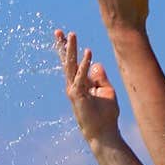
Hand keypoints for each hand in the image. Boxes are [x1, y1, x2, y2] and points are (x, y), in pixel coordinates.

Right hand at [55, 29, 120, 145]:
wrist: (103, 133)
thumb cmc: (105, 115)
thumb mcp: (106, 91)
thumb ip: (100, 77)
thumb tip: (96, 63)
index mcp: (80, 84)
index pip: (73, 64)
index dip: (70, 51)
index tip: (67, 36)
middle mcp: (74, 85)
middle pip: (67, 62)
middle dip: (63, 46)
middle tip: (58, 31)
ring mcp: (74, 90)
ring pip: (71, 66)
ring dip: (71, 50)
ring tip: (71, 35)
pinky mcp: (78, 95)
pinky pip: (81, 76)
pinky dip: (85, 64)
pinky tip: (89, 53)